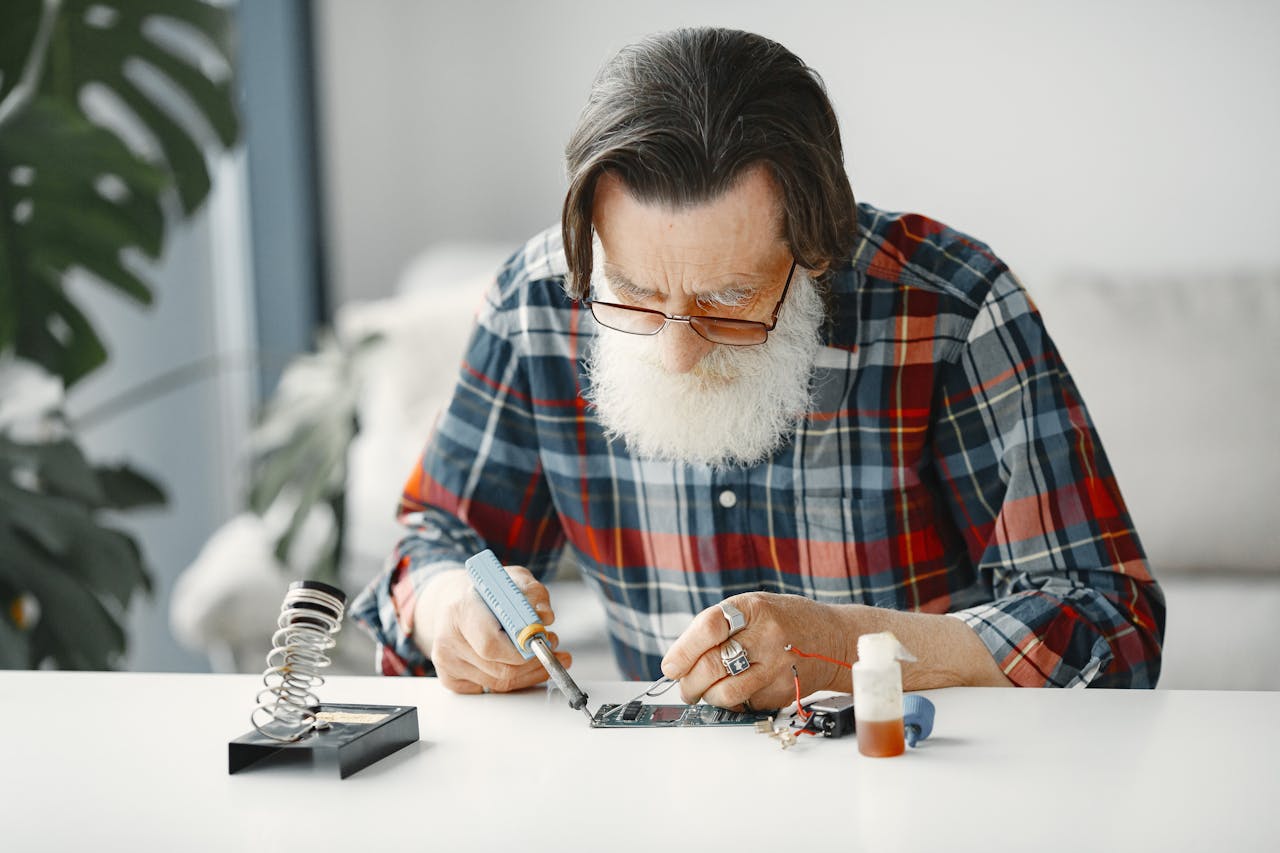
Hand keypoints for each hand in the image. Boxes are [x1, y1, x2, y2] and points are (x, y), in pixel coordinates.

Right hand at [411, 566, 572, 694]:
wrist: (452, 602)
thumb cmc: (483, 592)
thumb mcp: (512, 579)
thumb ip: (533, 593)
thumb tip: (545, 617)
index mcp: (461, 610)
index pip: (491, 644)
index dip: (522, 649)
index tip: (543, 640)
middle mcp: (448, 639)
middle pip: (500, 669)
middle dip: (533, 662)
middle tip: (551, 647)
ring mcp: (447, 662)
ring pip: (499, 683)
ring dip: (528, 673)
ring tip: (540, 653)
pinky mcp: (450, 678)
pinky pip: (490, 690)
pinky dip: (512, 680)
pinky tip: (520, 664)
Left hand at [660, 593, 850, 710]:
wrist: (833, 639)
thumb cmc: (783, 621)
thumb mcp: (752, 608)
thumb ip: (717, 628)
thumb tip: (678, 662)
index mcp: (753, 609)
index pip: (707, 629)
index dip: (682, 651)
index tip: (670, 666)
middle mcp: (767, 636)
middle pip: (712, 666)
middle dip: (689, 683)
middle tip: (685, 687)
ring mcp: (778, 667)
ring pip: (726, 693)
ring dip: (707, 697)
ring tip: (705, 692)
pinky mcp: (784, 692)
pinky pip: (745, 704)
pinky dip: (733, 702)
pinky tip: (738, 690)